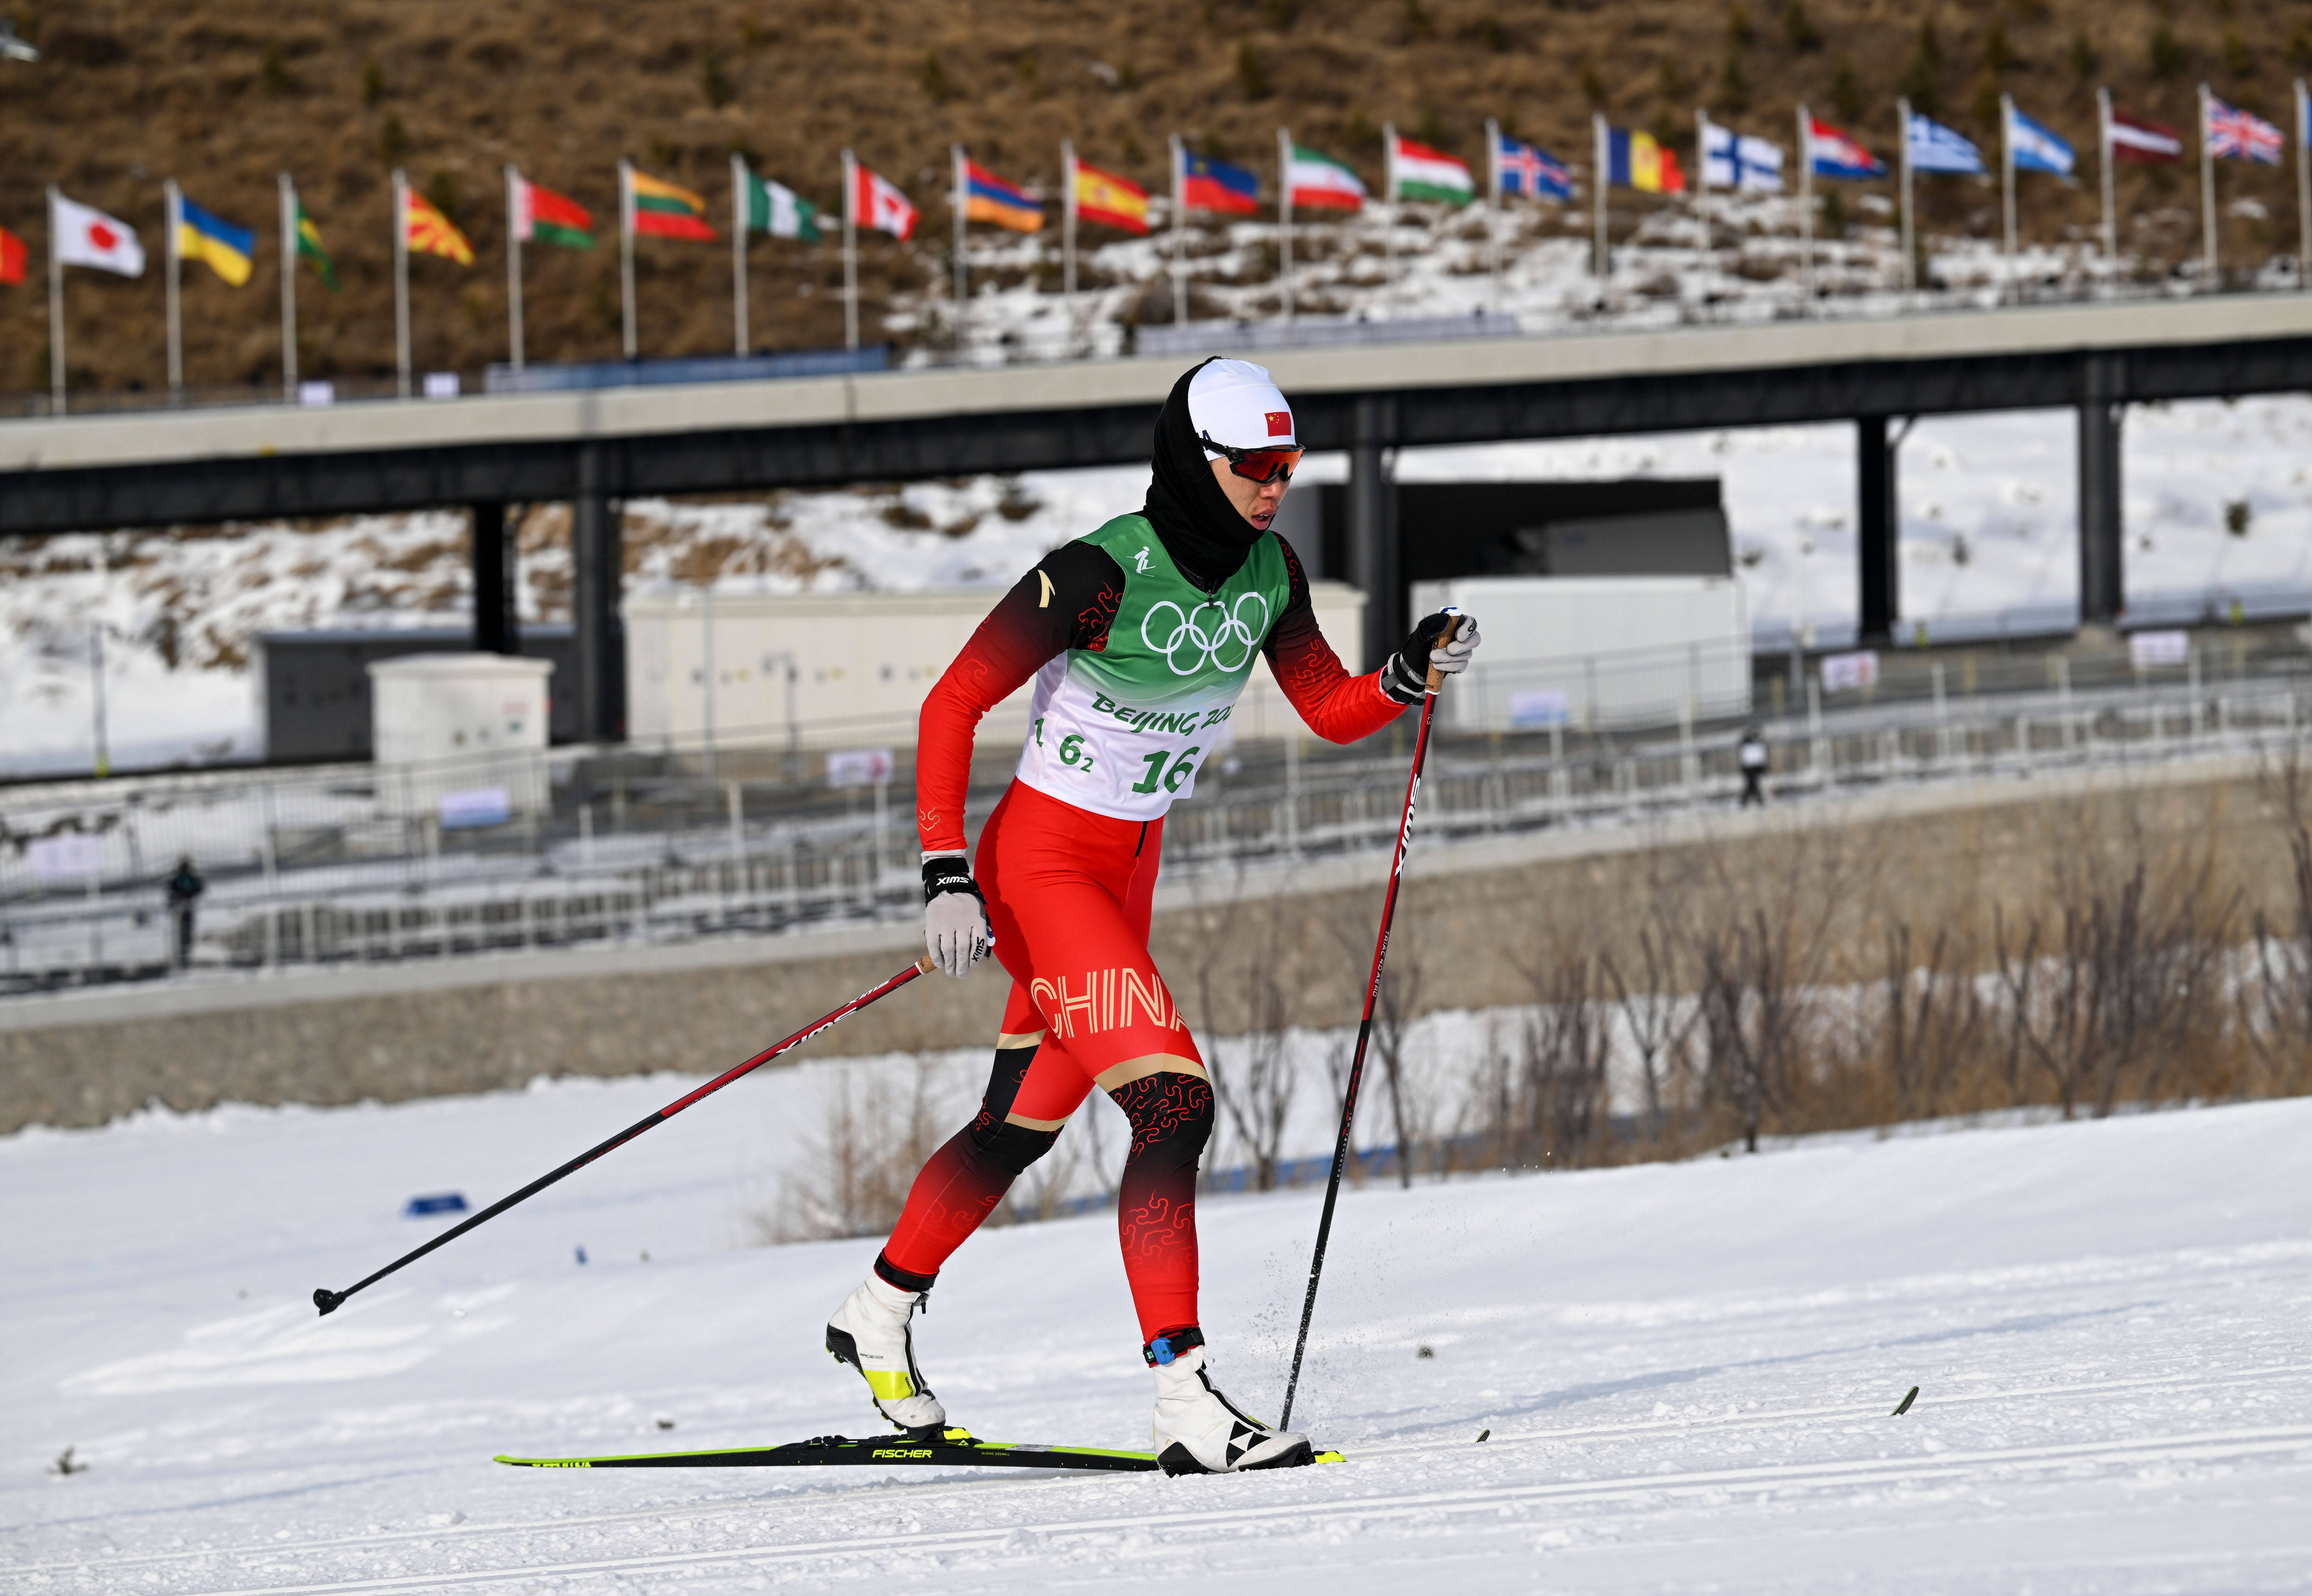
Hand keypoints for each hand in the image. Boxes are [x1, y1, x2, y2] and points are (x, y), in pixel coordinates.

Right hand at [922, 854, 991, 978]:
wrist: (948, 886)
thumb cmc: (966, 906)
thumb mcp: (978, 913)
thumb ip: (980, 932)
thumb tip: (977, 957)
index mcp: (977, 919)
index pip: (979, 943)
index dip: (976, 958)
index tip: (972, 966)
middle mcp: (962, 921)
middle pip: (963, 950)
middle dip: (962, 967)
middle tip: (961, 975)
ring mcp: (946, 923)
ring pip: (948, 950)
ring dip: (950, 965)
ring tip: (951, 972)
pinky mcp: (932, 924)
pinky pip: (933, 945)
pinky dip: (937, 957)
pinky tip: (940, 963)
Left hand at [1381, 611, 1481, 702]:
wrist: (1413, 664)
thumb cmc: (1419, 644)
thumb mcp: (1422, 631)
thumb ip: (1433, 624)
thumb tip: (1447, 620)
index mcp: (1455, 624)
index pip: (1470, 622)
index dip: (1468, 629)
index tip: (1459, 637)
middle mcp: (1461, 637)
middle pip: (1474, 639)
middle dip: (1462, 646)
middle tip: (1449, 650)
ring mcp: (1462, 651)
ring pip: (1466, 655)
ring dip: (1449, 658)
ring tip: (1432, 658)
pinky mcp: (1459, 664)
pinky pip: (1461, 666)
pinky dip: (1449, 667)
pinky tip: (1438, 666)